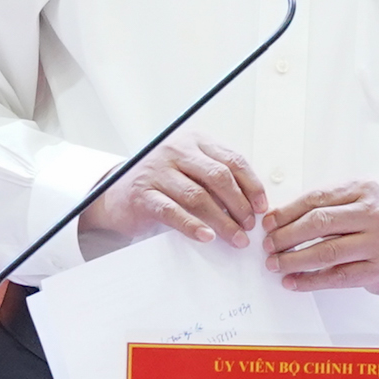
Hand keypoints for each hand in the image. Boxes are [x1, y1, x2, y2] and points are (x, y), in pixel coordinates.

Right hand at [78, 131, 269, 246]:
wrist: (116, 194)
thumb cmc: (161, 184)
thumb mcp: (190, 170)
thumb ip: (216, 178)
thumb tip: (253, 203)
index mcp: (194, 141)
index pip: (232, 159)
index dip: (251, 185)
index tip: (262, 207)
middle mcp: (176, 151)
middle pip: (218, 176)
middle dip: (239, 204)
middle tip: (250, 226)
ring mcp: (158, 171)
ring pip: (198, 196)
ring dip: (222, 220)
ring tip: (236, 237)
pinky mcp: (143, 194)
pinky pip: (173, 211)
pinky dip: (192, 226)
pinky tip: (207, 237)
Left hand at [262, 180, 378, 293]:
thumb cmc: (372, 221)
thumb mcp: (354, 200)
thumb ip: (323, 205)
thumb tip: (277, 218)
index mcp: (364, 189)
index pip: (317, 198)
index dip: (287, 212)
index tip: (268, 223)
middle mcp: (374, 213)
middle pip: (320, 223)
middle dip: (287, 235)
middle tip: (268, 245)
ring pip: (327, 251)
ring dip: (294, 259)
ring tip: (276, 264)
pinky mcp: (378, 270)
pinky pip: (337, 277)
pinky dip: (310, 280)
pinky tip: (293, 281)